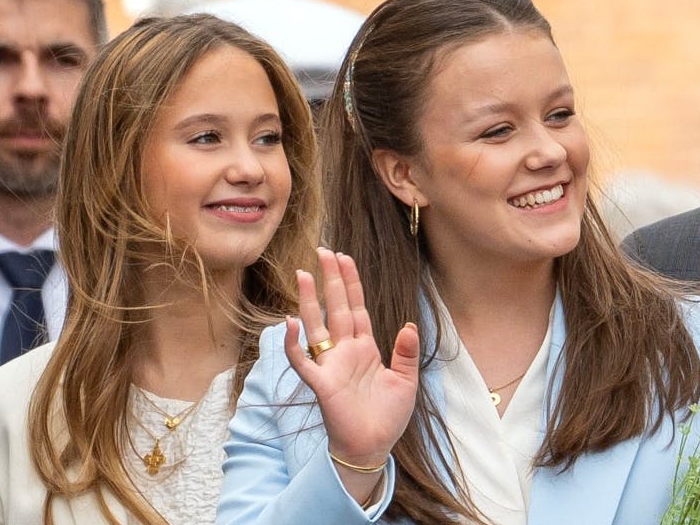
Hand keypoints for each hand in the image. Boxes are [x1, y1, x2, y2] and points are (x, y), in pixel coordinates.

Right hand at [284, 248, 419, 468]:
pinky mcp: (322, 384)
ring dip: (309, 301)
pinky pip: (303, 360)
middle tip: (324, 251)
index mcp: (365, 348)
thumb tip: (409, 325)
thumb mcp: (406, 382)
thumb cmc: (387, 417)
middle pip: (336, 308)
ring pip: (316, 326)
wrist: (373, 448)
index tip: (344, 258)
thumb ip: (407, 353)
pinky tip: (290, 323)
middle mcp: (345, 352)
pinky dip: (294, 343)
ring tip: (303, 274)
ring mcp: (331, 365)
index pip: (356, 308)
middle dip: (331, 280)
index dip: (351, 283)